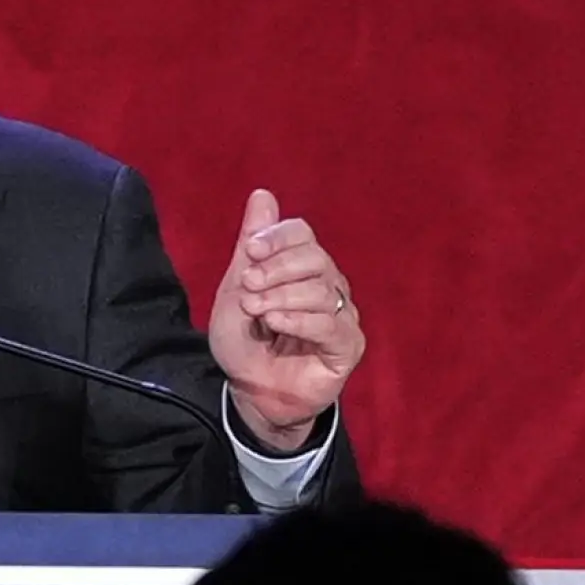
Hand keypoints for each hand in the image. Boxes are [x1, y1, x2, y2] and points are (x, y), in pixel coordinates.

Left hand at [208, 190, 363, 449]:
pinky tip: (275, 323)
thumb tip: (262, 193)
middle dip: (276, 269)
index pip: (302, 234)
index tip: (251, 252)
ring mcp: (342, 315)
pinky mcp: (347, 346)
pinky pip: (330, 324)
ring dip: (281, 297)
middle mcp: (328, 286)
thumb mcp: (237, 289)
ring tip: (255, 311)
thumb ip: (252, 244)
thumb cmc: (246, 341)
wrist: (250, 390)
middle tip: (248, 287)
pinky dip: (299, 320)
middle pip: (314, 258)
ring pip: (321, 290)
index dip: (278, 237)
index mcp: (303, 267)